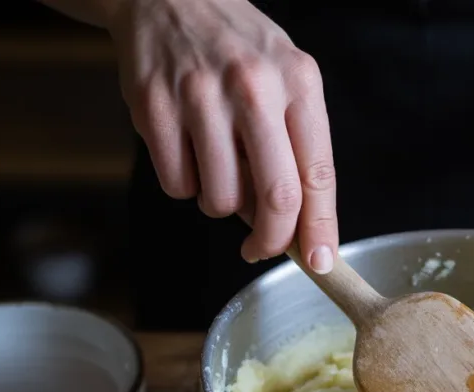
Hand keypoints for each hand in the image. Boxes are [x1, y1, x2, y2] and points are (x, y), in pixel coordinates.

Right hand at [110, 0, 337, 271]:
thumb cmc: (237, 47)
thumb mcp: (285, 78)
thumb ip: (295, 146)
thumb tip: (293, 224)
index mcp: (298, 81)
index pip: (318, 173)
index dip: (321, 228)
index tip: (321, 262)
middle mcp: (253, 86)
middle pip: (276, 197)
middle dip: (272, 240)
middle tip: (261, 248)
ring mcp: (199, 96)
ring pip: (221, 199)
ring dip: (221, 204)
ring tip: (218, 167)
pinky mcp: (152, 106)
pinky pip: (177, 184)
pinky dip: (185, 184)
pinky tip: (186, 149)